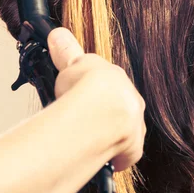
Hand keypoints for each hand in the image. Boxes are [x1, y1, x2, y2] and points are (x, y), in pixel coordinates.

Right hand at [47, 27, 145, 170]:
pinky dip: (111, 157)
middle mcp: (133, 102)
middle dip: (104, 116)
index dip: (94, 94)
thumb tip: (57, 33)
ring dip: (109, 136)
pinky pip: (123, 155)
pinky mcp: (133, 149)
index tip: (81, 100)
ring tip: (86, 141)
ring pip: (123, 132)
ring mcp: (136, 126)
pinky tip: (98, 158)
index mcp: (118, 80)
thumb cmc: (83, 86)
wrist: (99, 111)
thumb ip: (68, 52)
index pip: (109, 87)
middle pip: (120, 110)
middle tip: (81, 122)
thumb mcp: (72, 65)